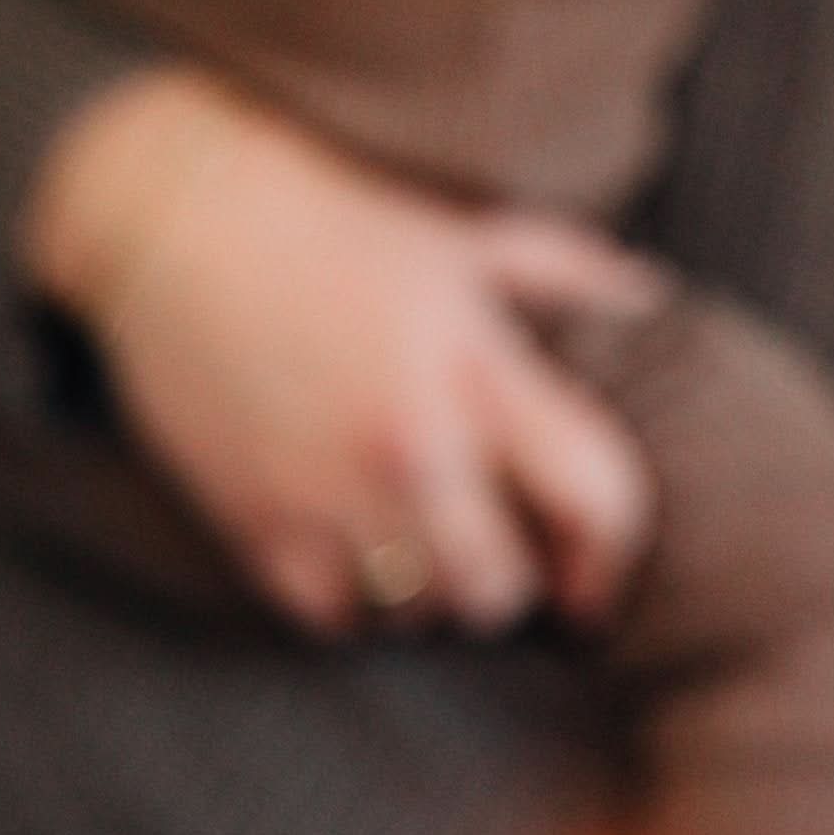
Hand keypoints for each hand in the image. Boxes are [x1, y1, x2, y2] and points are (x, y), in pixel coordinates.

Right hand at [20, 69, 658, 639]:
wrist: (183, 219)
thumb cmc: (341, 220)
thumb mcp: (469, 237)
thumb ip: (569, 274)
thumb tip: (651, 298)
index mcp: (481, 370)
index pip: (595, 495)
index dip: (612, 554)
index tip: (599, 582)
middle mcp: (412, 442)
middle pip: (502, 587)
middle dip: (515, 582)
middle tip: (501, 559)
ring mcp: (327, 488)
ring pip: (419, 613)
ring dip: (435, 596)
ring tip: (428, 552)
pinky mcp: (252, 517)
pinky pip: (331, 615)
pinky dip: (353, 601)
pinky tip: (357, 556)